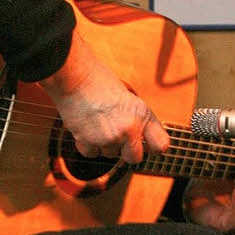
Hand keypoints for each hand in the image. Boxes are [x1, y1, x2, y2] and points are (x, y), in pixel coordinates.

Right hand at [40, 29, 168, 163]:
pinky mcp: (89, 142)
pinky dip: (87, 144)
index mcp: (142, 114)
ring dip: (104, 143)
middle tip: (117, 137)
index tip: (148, 146)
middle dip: (126, 151)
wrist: (73, 76)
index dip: (153, 147)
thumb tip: (139, 135)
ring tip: (96, 121)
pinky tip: (85, 126)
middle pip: (134, 158)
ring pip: (110, 154)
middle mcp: (129, 129)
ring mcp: (109, 138)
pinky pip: (92, 153)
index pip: (161, 145)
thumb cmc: (98, 79)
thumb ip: (135, 116)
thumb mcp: (128, 94)